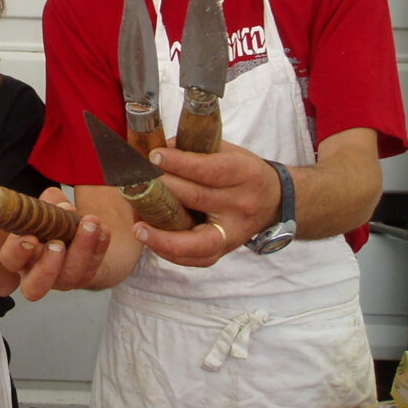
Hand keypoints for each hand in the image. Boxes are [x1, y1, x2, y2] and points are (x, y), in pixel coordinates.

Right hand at [0, 188, 109, 299]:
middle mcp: (36, 274)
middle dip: (48, 266)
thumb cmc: (48, 223)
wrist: (71, 237)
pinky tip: (103, 230)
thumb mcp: (44, 209)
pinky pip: (92, 267)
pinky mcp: (83, 278)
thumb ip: (49, 204)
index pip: (11, 260)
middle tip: (58, 244)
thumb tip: (63, 207)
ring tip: (90, 223)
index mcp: (18, 257)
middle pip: (36, 286)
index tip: (30, 237)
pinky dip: (99, 247)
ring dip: (81, 248)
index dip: (18, 252)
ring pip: (70, 275)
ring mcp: (61, 280)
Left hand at [133, 142, 280, 265]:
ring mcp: (234, 232)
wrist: (274, 200)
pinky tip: (151, 241)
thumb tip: (155, 151)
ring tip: (138, 227)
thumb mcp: (227, 151)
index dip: (179, 163)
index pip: (209, 170)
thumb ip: (194, 149)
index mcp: (244, 174)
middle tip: (133, 184)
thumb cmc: (242, 171)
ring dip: (163, 235)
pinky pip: (197, 258)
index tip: (152, 157)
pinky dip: (172, 252)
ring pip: (197, 240)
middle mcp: (240, 205)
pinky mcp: (225, 250)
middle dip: (162, 191)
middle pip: (197, 199)